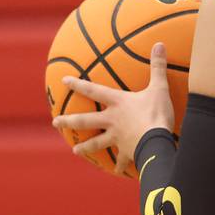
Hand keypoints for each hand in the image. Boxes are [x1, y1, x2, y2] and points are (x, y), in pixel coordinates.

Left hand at [52, 42, 174, 175]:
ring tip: (74, 151)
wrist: (157, 141)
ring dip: (85, 147)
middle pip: (85, 120)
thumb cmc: (156, 113)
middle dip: (69, 121)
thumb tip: (160, 44)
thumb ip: (157, 66)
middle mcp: (112, 120)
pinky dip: (119, 165)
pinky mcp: (127, 152)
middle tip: (55, 122)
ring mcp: (117, 138)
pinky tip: (117, 170)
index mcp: (117, 103)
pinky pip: (121, 160)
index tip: (63, 80)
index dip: (78, 84)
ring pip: (96, 143)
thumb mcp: (159, 87)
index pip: (93, 91)